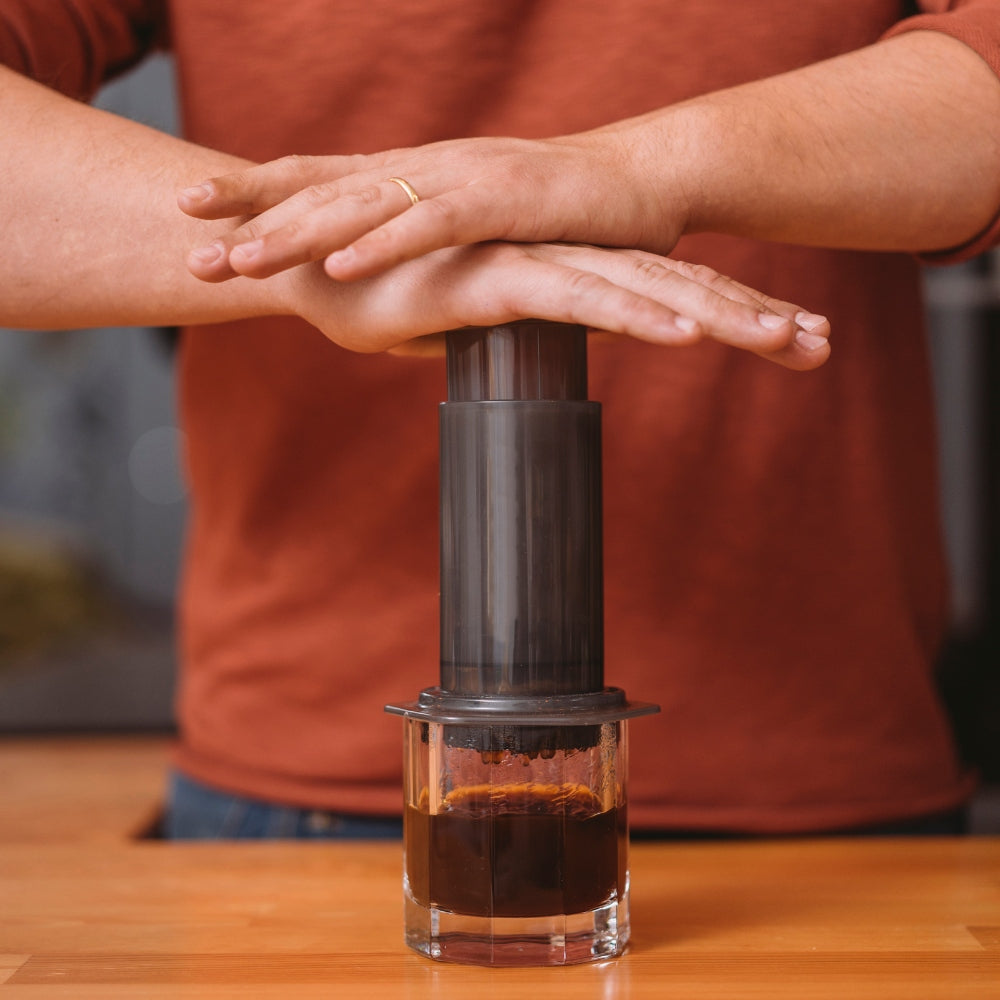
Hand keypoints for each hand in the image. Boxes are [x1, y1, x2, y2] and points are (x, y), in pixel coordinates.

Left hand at [178, 132, 676, 282]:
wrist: (636, 184)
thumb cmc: (551, 216)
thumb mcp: (468, 230)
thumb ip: (419, 246)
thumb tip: (373, 272)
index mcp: (410, 174)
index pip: (316, 177)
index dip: (254, 193)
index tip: (192, 216)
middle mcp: (422, 166)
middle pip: (322, 186)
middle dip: (252, 215)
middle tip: (190, 245)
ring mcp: (459, 178)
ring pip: (365, 203)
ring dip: (302, 233)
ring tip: (245, 261)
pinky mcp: (501, 199)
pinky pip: (432, 224)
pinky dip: (385, 244)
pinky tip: (341, 268)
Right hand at [274, 240, 828, 369]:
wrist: (308, 266)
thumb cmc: (387, 299)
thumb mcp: (470, 326)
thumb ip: (514, 331)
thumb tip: (535, 347)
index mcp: (562, 275)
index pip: (661, 295)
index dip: (727, 316)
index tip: (788, 344)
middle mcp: (558, 260)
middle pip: (673, 289)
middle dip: (750, 316)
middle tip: (819, 348)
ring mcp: (528, 263)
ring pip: (640, 290)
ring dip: (715, 316)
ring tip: (783, 342)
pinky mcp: (491, 279)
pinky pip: (575, 299)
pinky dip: (632, 316)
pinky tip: (683, 334)